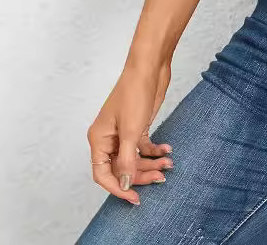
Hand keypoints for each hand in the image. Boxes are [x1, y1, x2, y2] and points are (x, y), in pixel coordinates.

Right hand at [86, 61, 174, 204]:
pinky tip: (167, 150)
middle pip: (121, 168)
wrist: (150, 68)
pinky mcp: (137, 126)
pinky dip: (155, 150)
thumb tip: (123, 185)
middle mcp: (108, 138)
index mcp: (98, 139)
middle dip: (140, 174)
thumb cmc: (134, 93)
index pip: (102, 174)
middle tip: (160, 177)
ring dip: (151, 163)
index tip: (134, 198)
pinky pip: (143, 147)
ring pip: (134, 158)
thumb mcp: (131, 131)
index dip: (117, 188)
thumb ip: (126, 160)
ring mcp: (123, 132)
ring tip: (168, 163)